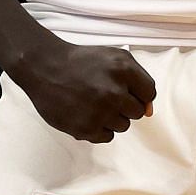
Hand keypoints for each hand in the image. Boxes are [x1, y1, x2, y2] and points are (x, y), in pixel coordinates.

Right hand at [15, 42, 156, 143]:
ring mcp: (100, 112)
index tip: (126, 91)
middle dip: (125, 105)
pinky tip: (87, 114)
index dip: (138, 94)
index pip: (149, 94)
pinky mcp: (86, 128)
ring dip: (112, 117)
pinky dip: (99, 129)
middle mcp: (114, 92)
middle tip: (106, 96)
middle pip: (138, 112)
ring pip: (123, 126)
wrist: (45, 69)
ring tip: (94, 103)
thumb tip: (149, 110)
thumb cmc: (81, 62)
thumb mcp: (115, 58)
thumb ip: (139, 79)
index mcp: (124, 70)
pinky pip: (107, 137)